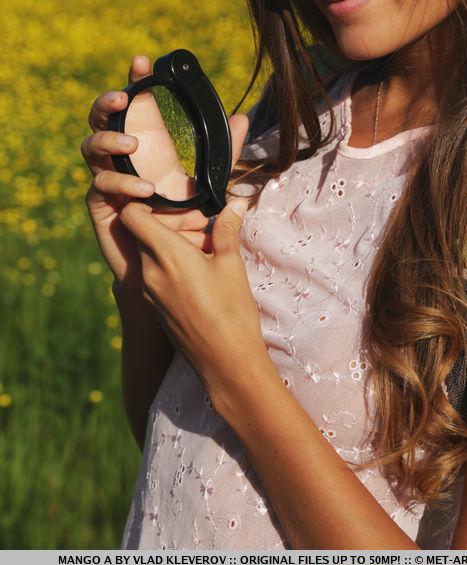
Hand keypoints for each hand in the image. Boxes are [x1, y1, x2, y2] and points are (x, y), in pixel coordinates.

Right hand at [82, 54, 248, 293]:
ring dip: (109, 141)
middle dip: (108, 103)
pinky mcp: (100, 205)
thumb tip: (242, 118)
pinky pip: (101, 186)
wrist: (166, 263)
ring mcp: (107, 179)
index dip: (135, 80)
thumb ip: (225, 152)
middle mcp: (122, 157)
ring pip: (91, 147)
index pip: (136, 105)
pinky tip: (143, 189)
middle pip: (102, 118)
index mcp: (147, 144)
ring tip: (132, 144)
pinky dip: (121, 185)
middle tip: (124, 97)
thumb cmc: (184, 220)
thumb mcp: (209, 182)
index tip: (143, 61)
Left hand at [116, 141, 269, 410]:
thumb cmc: (232, 311)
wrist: (225, 364)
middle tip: (195, 223)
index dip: (145, 202)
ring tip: (200, 248)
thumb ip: (227, 230)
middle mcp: (148, 272)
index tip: (169, 200)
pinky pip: (151, 275)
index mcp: (166, 255)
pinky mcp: (153, 307)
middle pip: (139, 232)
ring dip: (166, 245)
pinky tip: (196, 272)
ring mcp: (147, 291)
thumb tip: (235, 202)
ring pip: (146, 254)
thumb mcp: (232, 265)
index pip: (132, 215)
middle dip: (162, 222)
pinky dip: (167, 266)